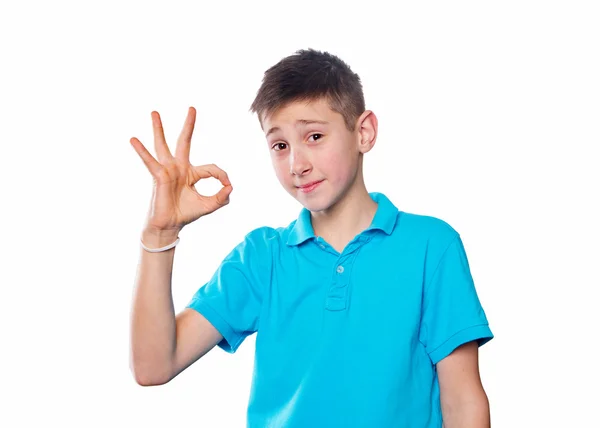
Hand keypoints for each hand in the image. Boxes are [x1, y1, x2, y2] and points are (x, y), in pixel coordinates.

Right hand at [130, 107, 232, 232]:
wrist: (170, 226)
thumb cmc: (186, 214)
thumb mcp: (210, 205)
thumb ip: (222, 197)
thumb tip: (230, 186)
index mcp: (192, 173)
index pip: (211, 168)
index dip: (222, 176)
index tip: (226, 185)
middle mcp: (179, 168)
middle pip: (185, 141)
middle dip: (189, 125)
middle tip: (192, 108)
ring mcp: (168, 170)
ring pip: (163, 145)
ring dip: (159, 128)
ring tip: (154, 112)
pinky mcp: (159, 176)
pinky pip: (150, 161)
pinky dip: (141, 151)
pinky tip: (133, 139)